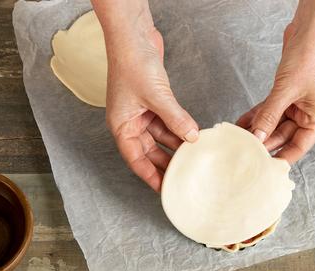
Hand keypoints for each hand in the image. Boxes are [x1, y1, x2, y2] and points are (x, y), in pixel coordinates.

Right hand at [92, 0, 198, 191]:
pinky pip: (167, 121)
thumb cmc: (132, 63)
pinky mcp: (153, 101)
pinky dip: (179, 128)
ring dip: (176, 146)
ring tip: (193, 159)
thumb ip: (175, 119)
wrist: (134, 35)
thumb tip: (192, 137)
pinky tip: (193, 136)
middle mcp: (130, 121)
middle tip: (183, 178)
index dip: (150, 176)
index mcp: (121, 125)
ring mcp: (141, 111)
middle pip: (149, 151)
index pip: (136, 159)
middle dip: (166, 164)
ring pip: (161, 137)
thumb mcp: (156, 96)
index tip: (164, 190)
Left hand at [237, 0, 314, 163]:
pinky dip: (256, 116)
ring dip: (257, 130)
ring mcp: (296, 105)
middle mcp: (308, 114)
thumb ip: (270, 115)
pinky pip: (269, 111)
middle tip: (243, 152)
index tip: (265, 168)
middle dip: (264, 143)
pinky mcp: (285, 94)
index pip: (299, 147)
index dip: (282, 158)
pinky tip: (241, 124)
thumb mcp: (286, 91)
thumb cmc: (309, 58)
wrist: (309, 31)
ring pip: (273, 124)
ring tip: (238, 140)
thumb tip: (258, 137)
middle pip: (283, 136)